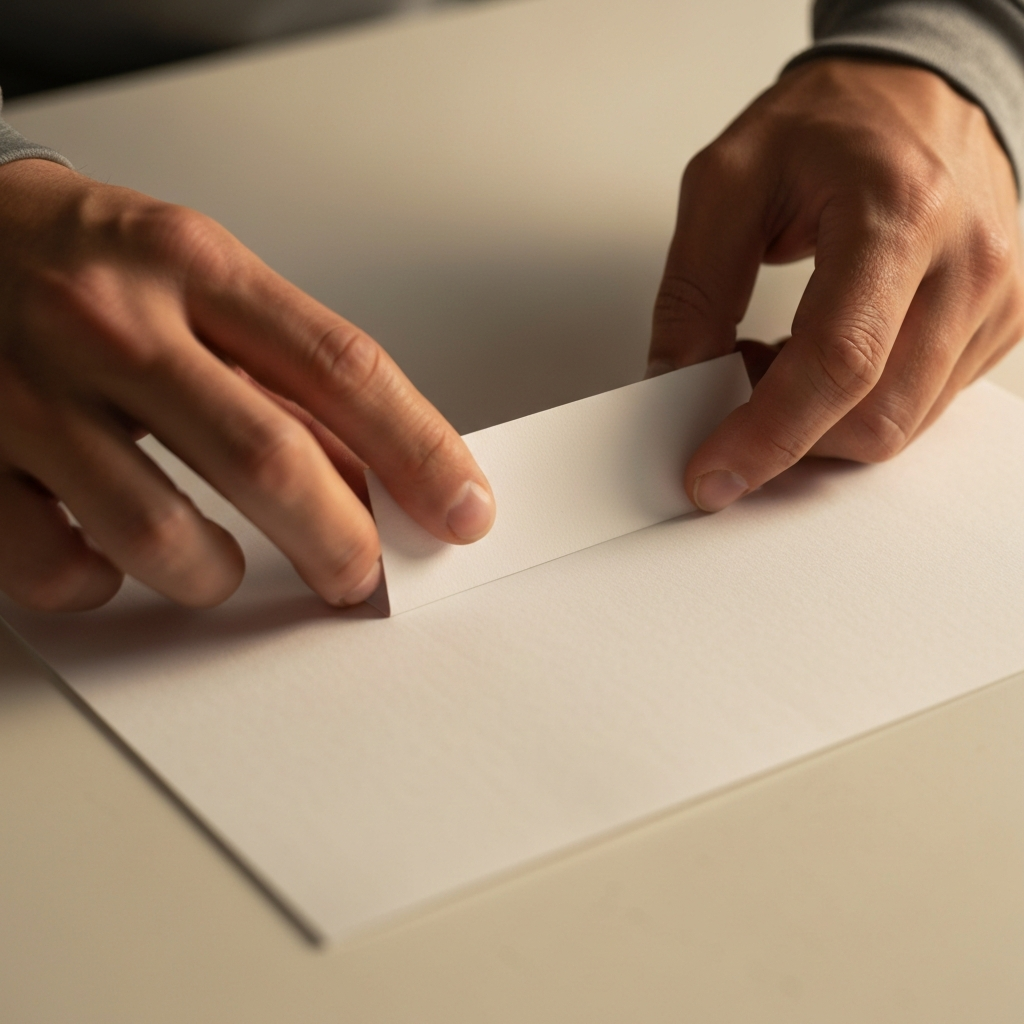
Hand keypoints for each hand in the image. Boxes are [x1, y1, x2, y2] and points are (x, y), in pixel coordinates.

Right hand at [0, 160, 493, 610]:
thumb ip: (285, 375)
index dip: (418, 450)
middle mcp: (114, 323)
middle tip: (361, 577)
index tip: (463, 510)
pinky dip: (103, 583)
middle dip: (340, 542)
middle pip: (268, 459)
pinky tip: (114, 559)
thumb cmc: (84, 258)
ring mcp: (31, 392)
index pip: (340, 367)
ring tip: (220, 567)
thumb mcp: (196, 279)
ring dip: (214, 574)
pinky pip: (58, 564)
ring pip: (160, 532)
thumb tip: (378, 476)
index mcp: (191, 266)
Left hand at [649, 58, 1023, 510]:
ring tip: (777, 356)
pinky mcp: (1001, 325)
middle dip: (786, 435)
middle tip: (732, 384)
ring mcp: (997, 299)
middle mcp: (968, 261)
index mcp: (900, 212)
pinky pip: (920, 409)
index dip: (768, 435)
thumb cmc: (829, 125)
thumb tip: (676, 384)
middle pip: (874, 417)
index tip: (712, 474)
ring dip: (817, 421)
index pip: (838, 363)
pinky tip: (827, 356)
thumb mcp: (727, 181)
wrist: (914, 92)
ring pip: (897, 427)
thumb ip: (694, 288)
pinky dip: (855, 407)